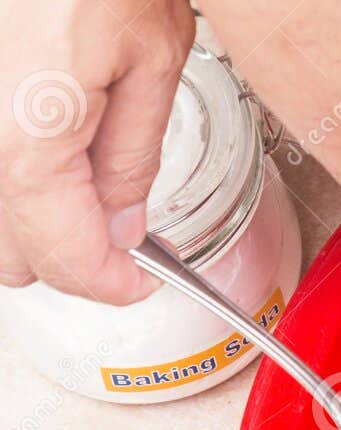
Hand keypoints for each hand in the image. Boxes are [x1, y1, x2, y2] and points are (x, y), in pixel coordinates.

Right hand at [0, 0, 194, 302]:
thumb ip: (132, 160)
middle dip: (68, 254)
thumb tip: (126, 230)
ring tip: (81, 178)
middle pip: (8, 258)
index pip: (68, 263)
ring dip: (30, 217)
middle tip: (117, 224)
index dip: (117, 283)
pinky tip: (43, 138)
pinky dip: (12, 172)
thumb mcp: (152, 62)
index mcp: (26, 144)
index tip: (144, 277)